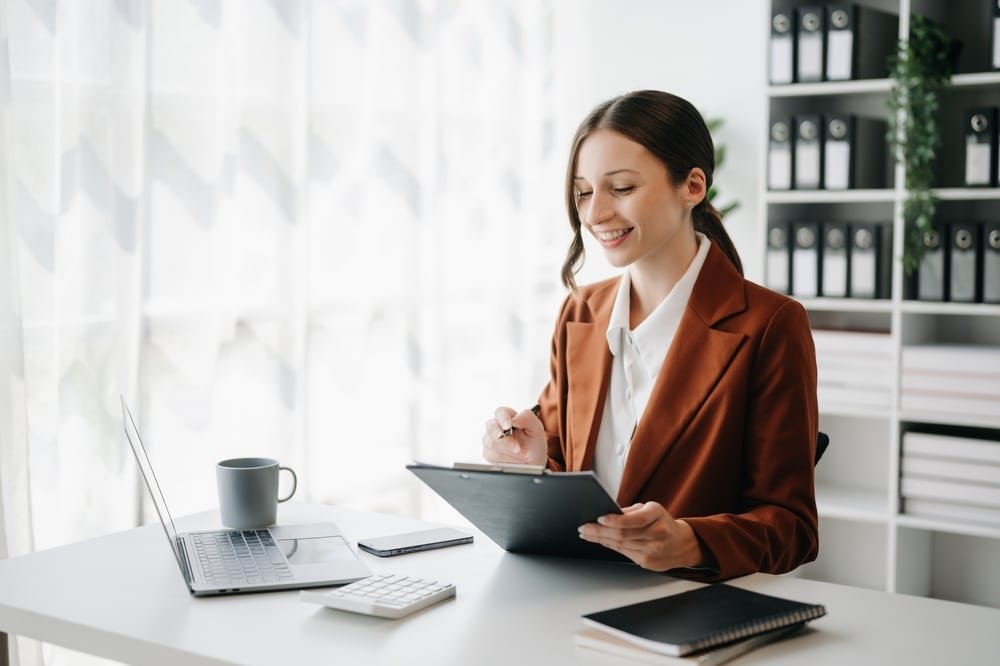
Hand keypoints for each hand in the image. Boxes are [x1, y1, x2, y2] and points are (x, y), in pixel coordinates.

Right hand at [481, 406, 546, 465]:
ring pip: (491, 442)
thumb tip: (514, 419)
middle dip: (504, 439)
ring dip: (507, 450)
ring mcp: (490, 439)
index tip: (508, 426)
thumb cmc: (534, 443)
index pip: (500, 412)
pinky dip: (504, 458)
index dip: (503, 419)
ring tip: (520, 454)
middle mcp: (497, 426)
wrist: (532, 462)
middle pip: (491, 427)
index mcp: (509, 416)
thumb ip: (527, 418)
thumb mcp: (536, 429)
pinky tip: (513, 458)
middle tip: (517, 448)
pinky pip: (491, 455)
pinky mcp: (488, 452)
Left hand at [578, 502, 702, 571]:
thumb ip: (630, 512)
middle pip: (624, 534)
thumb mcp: (650, 509)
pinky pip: (623, 552)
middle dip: (600, 531)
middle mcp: (657, 533)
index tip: (600, 518)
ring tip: (586, 533)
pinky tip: (599, 541)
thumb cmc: (661, 522)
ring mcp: (653, 550)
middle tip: (584, 527)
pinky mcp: (647, 562)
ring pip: (621, 545)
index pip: (636, 519)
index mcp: (657, 514)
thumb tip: (607, 513)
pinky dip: (609, 546)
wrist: (681, 544)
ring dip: (600, 539)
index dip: (616, 520)